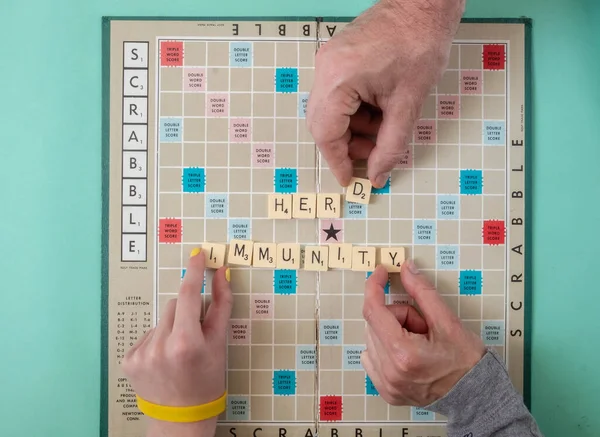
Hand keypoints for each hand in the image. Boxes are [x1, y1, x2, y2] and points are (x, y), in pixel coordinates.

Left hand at [122, 250, 232, 436]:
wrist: (181, 419)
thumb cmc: (206, 382)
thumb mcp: (220, 345)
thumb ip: (221, 306)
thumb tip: (222, 275)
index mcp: (186, 343)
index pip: (189, 294)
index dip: (194, 271)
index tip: (197, 255)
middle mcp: (160, 346)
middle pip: (175, 304)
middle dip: (187, 312)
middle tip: (196, 334)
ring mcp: (141, 353)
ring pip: (161, 319)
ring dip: (172, 327)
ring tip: (179, 351)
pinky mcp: (129, 359)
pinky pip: (147, 334)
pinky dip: (158, 340)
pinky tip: (165, 359)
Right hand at [307, 0, 464, 187]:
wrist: (424, 5)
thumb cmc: (420, 44)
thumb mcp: (409, 104)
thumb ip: (391, 145)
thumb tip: (378, 174)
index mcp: (339, 80)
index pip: (326, 133)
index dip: (337, 160)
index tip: (350, 178)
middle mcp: (326, 69)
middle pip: (323, 123)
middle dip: (346, 145)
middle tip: (372, 155)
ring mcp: (329, 60)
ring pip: (330, 111)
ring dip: (353, 128)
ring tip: (383, 129)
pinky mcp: (337, 57)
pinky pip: (337, 95)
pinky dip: (355, 110)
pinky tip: (378, 111)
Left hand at [361, 260, 485, 406]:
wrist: (476, 395)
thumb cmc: (466, 361)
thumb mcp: (447, 321)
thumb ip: (422, 292)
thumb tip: (407, 270)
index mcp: (403, 353)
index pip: (374, 311)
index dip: (374, 287)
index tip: (380, 274)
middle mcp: (389, 371)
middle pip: (375, 323)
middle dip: (397, 315)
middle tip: (422, 326)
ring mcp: (386, 384)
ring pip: (372, 339)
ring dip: (391, 332)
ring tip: (418, 343)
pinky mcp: (387, 391)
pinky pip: (372, 357)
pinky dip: (385, 348)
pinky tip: (407, 353)